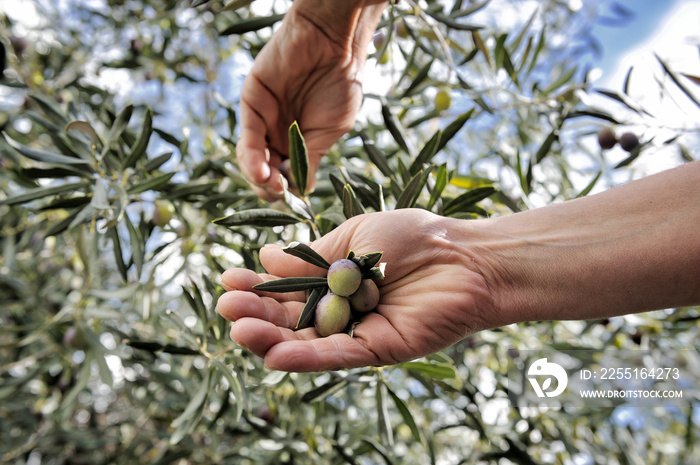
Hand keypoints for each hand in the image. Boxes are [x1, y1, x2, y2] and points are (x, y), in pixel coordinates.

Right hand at [217, 209, 498, 371]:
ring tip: (238, 329)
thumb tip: (265, 258)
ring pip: (306, 342)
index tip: (227, 278)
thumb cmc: (414, 237)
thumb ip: (311, 255)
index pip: (285, 290)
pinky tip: (275, 355)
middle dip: (256, 313)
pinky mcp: (377, 350)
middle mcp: (340, 310)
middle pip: (289, 320)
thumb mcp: (353, 236)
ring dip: (271, 340)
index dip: (256, 287)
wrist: (465, 256)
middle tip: (226, 306)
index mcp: (331, 281)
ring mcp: (356, 332)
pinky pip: (337, 356)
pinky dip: (306, 357)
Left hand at [236, 0, 386, 199]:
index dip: (286, 193)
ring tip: (271, 185)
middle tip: (279, 193)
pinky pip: (247, 138)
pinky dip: (252, 159)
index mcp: (298, 143)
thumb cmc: (340, 83)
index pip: (284, 178)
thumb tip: (302, 193)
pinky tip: (262, 172)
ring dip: (259, 178)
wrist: (334, 45)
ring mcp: (263, 120)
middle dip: (269, 189)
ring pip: (251, 160)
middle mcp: (277, 134)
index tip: (293, 198)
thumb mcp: (330, 132)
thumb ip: (311, 160)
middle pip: (264, 173)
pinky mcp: (251, 105)